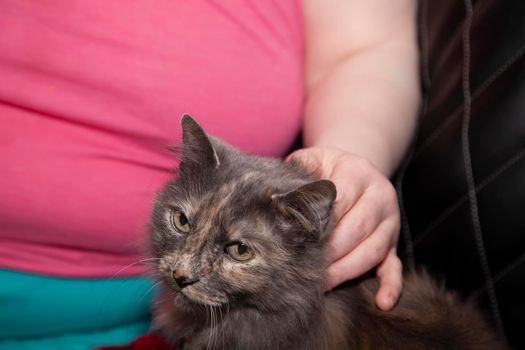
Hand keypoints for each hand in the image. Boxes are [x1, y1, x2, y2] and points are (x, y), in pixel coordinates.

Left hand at [287, 146, 401, 310]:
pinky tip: (382, 303)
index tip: (297, 241)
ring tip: (323, 284)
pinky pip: (396, 266)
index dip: (319, 223)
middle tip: (305, 268)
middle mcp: (379, 196)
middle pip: (357, 229)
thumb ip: (297, 172)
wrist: (357, 167)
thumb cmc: (327, 168)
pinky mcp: (394, 242)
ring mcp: (390, 221)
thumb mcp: (313, 159)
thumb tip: (275, 197)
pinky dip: (391, 285)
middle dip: (330, 252)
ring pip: (373, 250)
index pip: (340, 201)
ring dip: (347, 270)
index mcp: (358, 173)